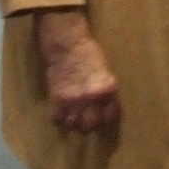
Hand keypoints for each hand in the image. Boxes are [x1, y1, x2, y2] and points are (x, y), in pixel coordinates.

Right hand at [36, 9, 120, 134]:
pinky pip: (57, 118)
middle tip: (87, 119)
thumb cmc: (88, 52)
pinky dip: (59, 118)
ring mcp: (73, 100)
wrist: (67, 43)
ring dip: (74, 122)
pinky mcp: (57, 99)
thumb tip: (104, 105)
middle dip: (90, 123)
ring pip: (73, 124)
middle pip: (91, 125)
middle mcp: (91, 98)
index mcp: (107, 90)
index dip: (107, 116)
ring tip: (73, 117)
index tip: (103, 115)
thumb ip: (105, 90)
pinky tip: (61, 113)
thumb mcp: (105, 71)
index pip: (111, 116)